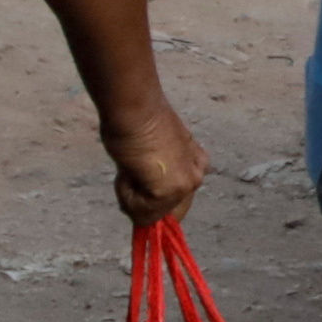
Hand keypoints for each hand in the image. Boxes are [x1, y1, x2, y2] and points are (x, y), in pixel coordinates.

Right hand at [103, 97, 206, 224]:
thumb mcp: (153, 152)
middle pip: (164, 213)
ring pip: (146, 213)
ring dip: (129, 193)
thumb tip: (142, 197)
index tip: (139, 193)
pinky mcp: (169, 193)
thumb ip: (156, 174)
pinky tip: (130, 167)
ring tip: (132, 163)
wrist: (134, 108)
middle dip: (142, 200)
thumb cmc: (136, 121)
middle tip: (133, 168)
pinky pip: (137, 210)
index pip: (177, 201)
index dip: (153, 201)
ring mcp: (185, 186)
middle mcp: (196, 177)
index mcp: (196, 165)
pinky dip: (125, 192)